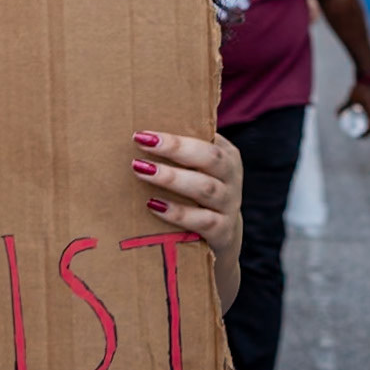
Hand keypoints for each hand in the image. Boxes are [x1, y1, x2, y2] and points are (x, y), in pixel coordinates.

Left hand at [131, 130, 242, 311]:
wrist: (222, 237)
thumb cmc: (198, 192)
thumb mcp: (196, 169)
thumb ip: (178, 152)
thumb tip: (137, 134)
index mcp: (226, 155)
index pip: (206, 137)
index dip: (176, 134)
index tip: (144, 132)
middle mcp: (231, 178)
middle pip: (210, 158)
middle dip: (176, 148)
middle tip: (141, 142)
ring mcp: (229, 206)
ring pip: (204, 188)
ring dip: (171, 178)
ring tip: (141, 170)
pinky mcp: (223, 232)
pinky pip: (202, 221)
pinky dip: (178, 213)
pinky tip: (153, 206)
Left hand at [339, 77, 369, 133]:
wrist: (369, 75)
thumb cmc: (360, 88)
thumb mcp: (351, 99)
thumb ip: (344, 107)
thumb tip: (337, 115)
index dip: (365, 134)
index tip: (358, 137)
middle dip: (369, 131)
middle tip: (360, 134)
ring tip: (364, 128)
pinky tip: (369, 119)